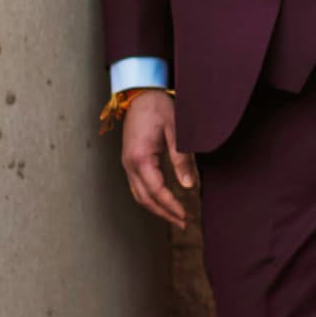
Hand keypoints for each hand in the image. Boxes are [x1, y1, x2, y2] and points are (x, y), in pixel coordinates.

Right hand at [118, 90, 196, 229]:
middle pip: (145, 198)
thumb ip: (181, 158)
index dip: (171, 206)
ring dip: (156, 208)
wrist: (139, 93)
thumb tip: (188, 186)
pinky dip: (150, 198)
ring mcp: (127, 163)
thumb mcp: (176, 130)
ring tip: (175, 217)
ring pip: (139, 195)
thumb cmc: (158, 107)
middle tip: (183, 223)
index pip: (156, 191)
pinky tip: (163, 201)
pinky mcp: (130, 160)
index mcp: (140, 158)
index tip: (185, 216)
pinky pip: (138, 186)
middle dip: (164, 213)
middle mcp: (129, 164)